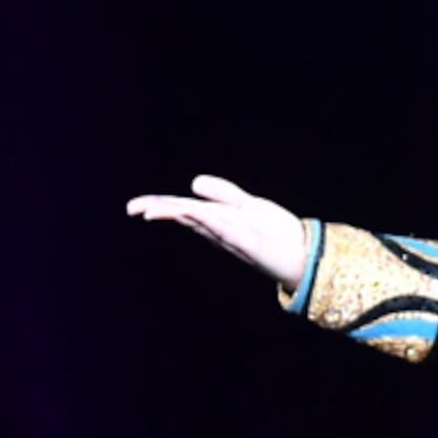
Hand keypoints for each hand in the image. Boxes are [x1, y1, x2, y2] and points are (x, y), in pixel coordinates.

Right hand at [125, 173, 312, 289]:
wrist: (304, 254)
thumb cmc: (276, 233)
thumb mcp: (247, 205)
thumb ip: (223, 194)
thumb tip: (194, 183)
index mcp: (217, 221)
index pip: (184, 210)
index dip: (159, 206)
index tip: (134, 206)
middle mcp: (221, 231)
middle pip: (186, 216)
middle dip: (160, 210)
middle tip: (133, 209)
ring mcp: (234, 237)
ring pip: (201, 223)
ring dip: (178, 215)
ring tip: (153, 210)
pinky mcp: (250, 243)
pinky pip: (227, 231)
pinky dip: (211, 223)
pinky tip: (196, 213)